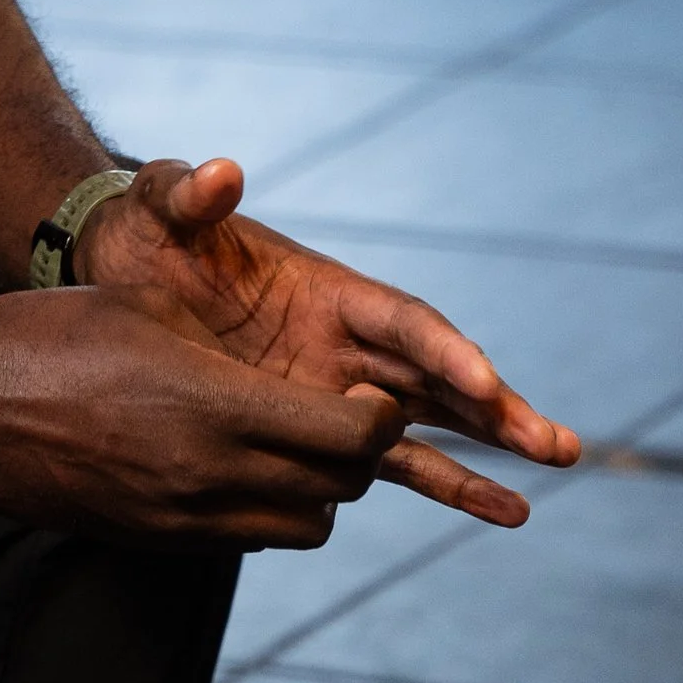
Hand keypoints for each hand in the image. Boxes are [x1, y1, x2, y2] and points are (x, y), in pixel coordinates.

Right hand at [0, 280, 412, 546]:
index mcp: (215, 405)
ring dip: (315, 490)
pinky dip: (263, 509)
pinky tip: (231, 464)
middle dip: (357, 453)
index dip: (378, 419)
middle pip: (338, 491)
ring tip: (287, 444)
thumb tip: (290, 377)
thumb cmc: (52, 334)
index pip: (350, 439)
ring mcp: (182, 519)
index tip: (369, 394)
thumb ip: (232, 351)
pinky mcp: (156, 542)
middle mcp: (209, 475)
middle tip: (343, 414)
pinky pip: (246, 538)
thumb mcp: (152, 309)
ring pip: (302, 528)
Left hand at [75, 158, 580, 526]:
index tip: (481, 383)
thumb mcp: (162, 208)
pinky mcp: (322, 424)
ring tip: (559, 464)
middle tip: (553, 442)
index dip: (441, 351)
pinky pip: (394, 461)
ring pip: (433, 419)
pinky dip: (449, 483)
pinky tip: (505, 509)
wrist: (123, 277)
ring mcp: (342, 384)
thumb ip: (190, 194)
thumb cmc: (150, 233)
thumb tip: (222, 173)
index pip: (400, 319)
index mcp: (325, 287)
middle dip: (495, 406)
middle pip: (438, 373)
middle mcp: (348, 337)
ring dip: (491, 446)